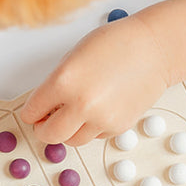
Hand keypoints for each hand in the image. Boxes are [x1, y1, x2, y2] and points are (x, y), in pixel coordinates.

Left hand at [22, 12, 175, 145]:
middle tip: (46, 121)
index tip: (34, 112)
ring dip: (68, 130)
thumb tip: (44, 107)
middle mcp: (81, 104)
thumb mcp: (73, 57)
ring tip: (75, 113)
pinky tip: (98, 108)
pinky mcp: (117, 127)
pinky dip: (91, 127)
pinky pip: (94, 136)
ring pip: (71, 140)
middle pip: (48, 135)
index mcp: (63, 81)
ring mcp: (101, 118)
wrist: (154, 49)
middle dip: (44, 129)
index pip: (32, 111)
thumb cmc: (117, 44)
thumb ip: (55, 84)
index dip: (31, 112)